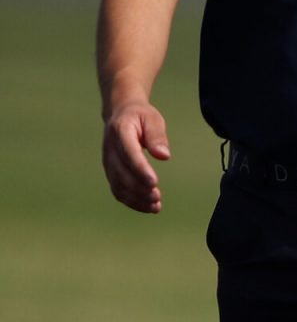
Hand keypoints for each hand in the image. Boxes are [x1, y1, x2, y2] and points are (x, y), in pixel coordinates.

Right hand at [102, 99, 171, 213]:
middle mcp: (110, 149)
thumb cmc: (140, 116)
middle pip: (122, 173)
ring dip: (136, 198)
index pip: (129, 153)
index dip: (140, 169)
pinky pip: (117, 190)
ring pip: (118, 185)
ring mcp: (107, 162)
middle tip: (157, 198)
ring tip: (155, 207)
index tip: (154, 183)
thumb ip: (157, 136)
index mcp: (120, 131)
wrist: (120, 114)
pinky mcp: (110, 171)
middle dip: (139, 188)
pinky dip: (131, 201)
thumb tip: (164, 156)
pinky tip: (148, 207)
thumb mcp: (152, 119)